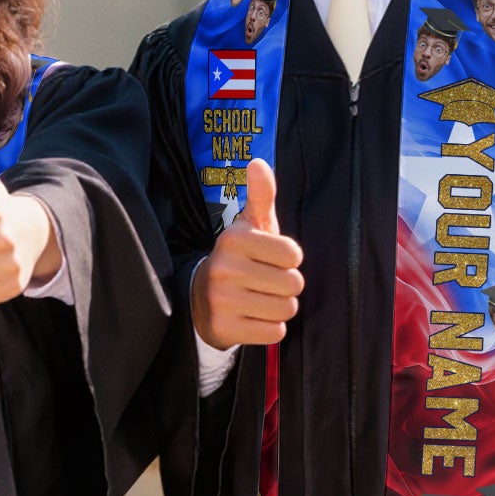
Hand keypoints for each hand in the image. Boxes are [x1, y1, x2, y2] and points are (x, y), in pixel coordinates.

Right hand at [191, 158, 302, 347]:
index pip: (294, 255)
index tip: (269, 259)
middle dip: (286, 286)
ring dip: (279, 307)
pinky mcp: (224, 328)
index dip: (289, 260)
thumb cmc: (239, 258)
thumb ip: (260, 195)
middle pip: (294, 284)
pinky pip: (274, 332)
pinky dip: (269, 327)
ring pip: (286, 309)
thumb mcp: (249, 226)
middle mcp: (224, 268)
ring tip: (259, 299)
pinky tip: (252, 317)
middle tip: (264, 282)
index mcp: (234, 239)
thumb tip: (258, 163)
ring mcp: (222, 300)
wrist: (200, 298)